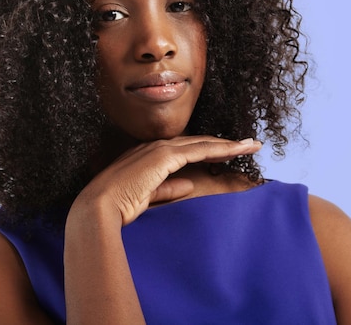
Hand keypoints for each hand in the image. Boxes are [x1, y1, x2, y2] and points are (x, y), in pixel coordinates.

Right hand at [74, 136, 261, 225]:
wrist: (98, 208)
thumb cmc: (116, 206)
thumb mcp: (147, 197)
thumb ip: (167, 189)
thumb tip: (188, 184)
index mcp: (148, 155)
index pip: (185, 149)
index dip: (208, 149)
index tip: (228, 152)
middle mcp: (154, 147)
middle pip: (197, 142)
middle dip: (224, 143)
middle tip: (249, 143)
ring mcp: (159, 150)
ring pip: (202, 143)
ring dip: (228, 144)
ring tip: (251, 145)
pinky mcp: (163, 157)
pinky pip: (198, 150)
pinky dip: (219, 149)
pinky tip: (235, 151)